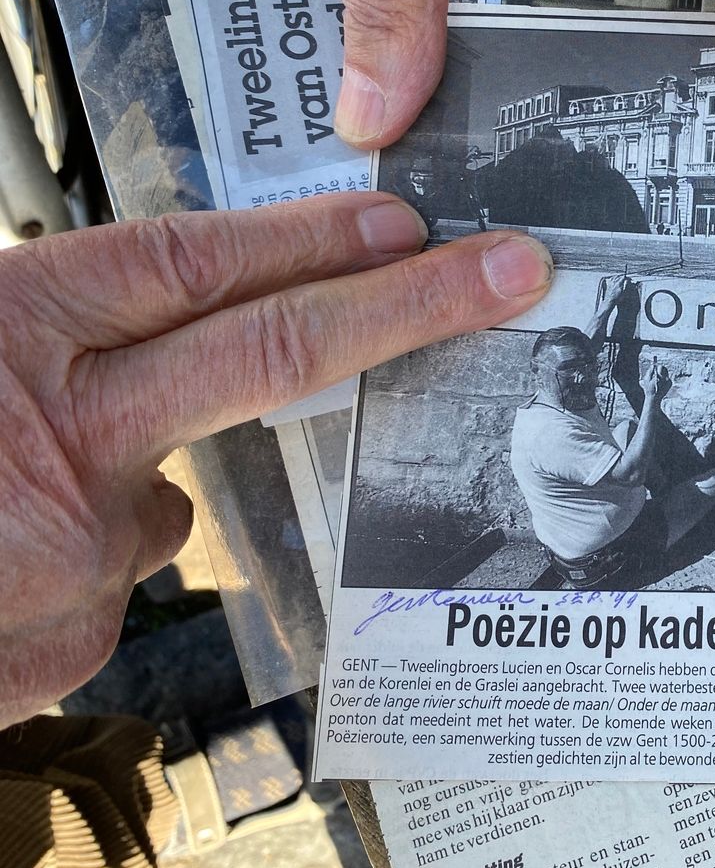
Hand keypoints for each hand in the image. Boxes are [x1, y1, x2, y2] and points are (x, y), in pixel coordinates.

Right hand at [0, 195, 551, 725]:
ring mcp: (70, 552)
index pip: (193, 263)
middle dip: (408, 306)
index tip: (410, 219)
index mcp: (6, 330)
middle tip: (512, 271)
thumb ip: (34, 330)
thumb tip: (149, 322)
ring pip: (152, 501)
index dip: (309, 234)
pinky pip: (96, 590)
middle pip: (268, 352)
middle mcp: (59, 438)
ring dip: (102, 493)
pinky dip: (55, 571)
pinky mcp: (60, 648)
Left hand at [600, 274, 631, 309]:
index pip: (623, 277)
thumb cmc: (616, 298)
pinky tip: (615, 279)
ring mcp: (611, 283)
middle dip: (624, 277)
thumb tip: (627, 281)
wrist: (609, 301)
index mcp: (618, 284)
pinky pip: (611, 279)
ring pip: (615, 277)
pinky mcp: (608, 285)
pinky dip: (614, 278)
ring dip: (619, 277)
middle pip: (619, 276)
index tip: (629, 279)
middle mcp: (614, 282)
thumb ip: (626, 286)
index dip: (627, 278)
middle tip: (626, 279)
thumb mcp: (623, 293)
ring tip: (621, 278)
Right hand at [643, 360, 673, 405]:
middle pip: (665, 369)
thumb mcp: (646, 380)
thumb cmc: (648, 389)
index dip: (657, 365)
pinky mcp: (670, 384)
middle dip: (661, 368)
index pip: (661, 367)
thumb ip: (649, 371)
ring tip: (657, 379)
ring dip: (662, 374)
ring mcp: (669, 381)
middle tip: (657, 369)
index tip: (655, 365)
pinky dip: (664, 378)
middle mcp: (666, 378)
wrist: (654, 399)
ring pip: (666, 373)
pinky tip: (660, 383)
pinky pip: (667, 378)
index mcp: (660, 377)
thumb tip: (653, 365)